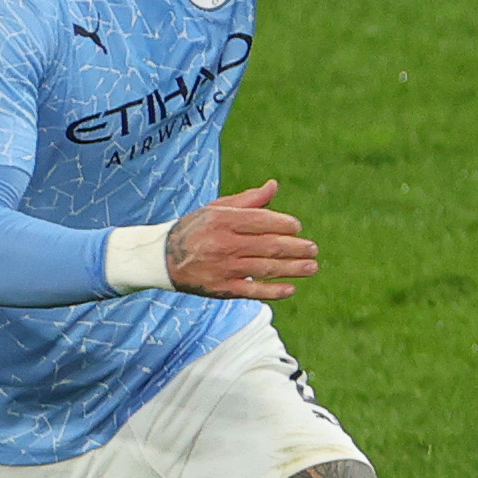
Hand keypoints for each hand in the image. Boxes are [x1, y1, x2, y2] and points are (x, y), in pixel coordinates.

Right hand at [163, 180, 318, 300]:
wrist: (163, 259)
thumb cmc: (197, 229)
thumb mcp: (217, 209)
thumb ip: (248, 200)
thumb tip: (274, 186)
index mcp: (223, 220)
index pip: (262, 221)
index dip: (284, 224)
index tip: (297, 228)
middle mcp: (224, 244)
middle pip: (269, 245)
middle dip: (296, 248)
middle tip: (313, 249)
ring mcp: (224, 268)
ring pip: (266, 268)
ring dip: (293, 269)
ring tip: (312, 267)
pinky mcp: (222, 289)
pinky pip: (253, 290)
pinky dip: (273, 291)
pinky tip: (290, 289)